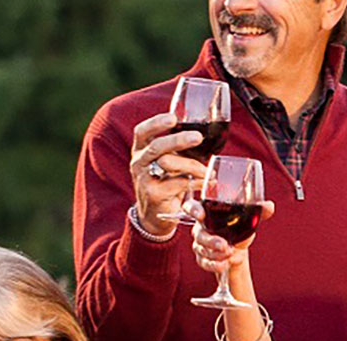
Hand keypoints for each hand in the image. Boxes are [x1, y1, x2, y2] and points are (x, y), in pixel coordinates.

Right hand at [129, 113, 207, 238]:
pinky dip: (195, 182)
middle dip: (178, 140)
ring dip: (192, 165)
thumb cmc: (166, 183)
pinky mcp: (154, 195)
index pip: (142, 132)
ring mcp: (144, 179)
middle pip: (156, 146)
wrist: (154, 217)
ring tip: (207, 171)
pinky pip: (178, 183)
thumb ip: (177, 151)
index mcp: (141, 151)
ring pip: (168, 163)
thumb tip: (205, 135)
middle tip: (197, 137)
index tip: (173, 117)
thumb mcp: (167, 164)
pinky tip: (205, 183)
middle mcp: (139, 163)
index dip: (156, 123)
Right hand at [190, 201, 276, 276]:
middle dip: (211, 241)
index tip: (200, 215)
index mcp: (207, 213)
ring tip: (229, 255)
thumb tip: (268, 206)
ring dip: (215, 254)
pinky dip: (214, 265)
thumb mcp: (248, 219)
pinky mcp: (202, 258)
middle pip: (199, 233)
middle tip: (224, 246)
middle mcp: (200, 228)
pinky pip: (204, 262)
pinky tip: (223, 265)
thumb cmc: (238, 228)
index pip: (191, 206)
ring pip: (202, 249)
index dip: (192, 209)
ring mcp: (200, 244)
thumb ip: (257, 211)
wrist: (238, 248)